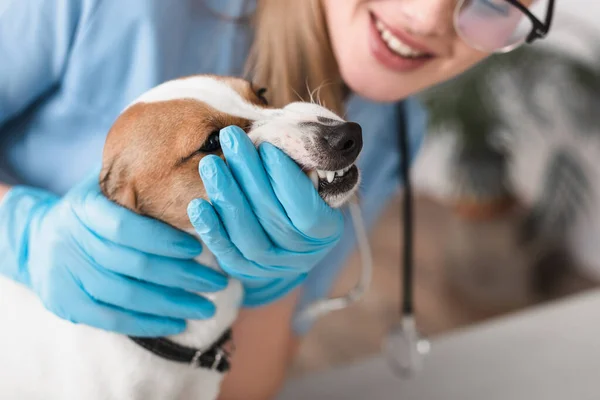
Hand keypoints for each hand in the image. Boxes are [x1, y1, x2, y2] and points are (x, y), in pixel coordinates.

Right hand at [0, 170, 227, 336]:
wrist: (41, 238)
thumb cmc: (93, 210)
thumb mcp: (107, 188)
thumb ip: (140, 186)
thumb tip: (200, 172)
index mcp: (84, 208)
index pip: (125, 227)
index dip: (164, 240)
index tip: (199, 247)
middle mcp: (70, 241)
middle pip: (133, 265)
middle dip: (182, 276)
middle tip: (219, 282)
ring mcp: (64, 275)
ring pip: (126, 295)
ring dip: (173, 304)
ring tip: (207, 306)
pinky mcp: (66, 303)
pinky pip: (112, 319)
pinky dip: (149, 323)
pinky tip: (179, 322)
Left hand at [187, 126, 343, 306]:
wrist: (287, 239)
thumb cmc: (301, 194)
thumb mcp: (312, 179)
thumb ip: (303, 164)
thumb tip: (281, 139)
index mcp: (326, 231)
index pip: (307, 210)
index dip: (287, 179)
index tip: (267, 148)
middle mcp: (302, 254)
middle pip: (272, 216)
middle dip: (249, 174)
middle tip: (231, 138)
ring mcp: (272, 266)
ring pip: (248, 235)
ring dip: (227, 197)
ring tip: (210, 164)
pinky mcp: (244, 270)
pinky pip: (226, 251)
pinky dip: (212, 228)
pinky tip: (197, 205)